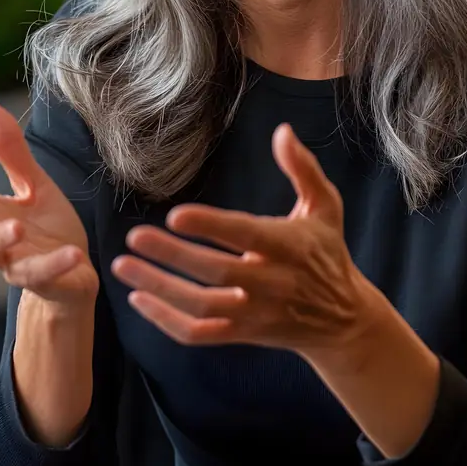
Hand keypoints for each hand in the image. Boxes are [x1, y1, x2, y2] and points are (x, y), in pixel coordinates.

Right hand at [0, 98, 98, 306]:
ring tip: (16, 228)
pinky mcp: (45, 279)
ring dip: (2, 241)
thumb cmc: (46, 229)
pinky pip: (43, 274)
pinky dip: (55, 264)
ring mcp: (16, 262)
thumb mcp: (33, 183)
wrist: (75, 274)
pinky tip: (73, 253)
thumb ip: (8, 150)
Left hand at [111, 122, 379, 360]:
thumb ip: (303, 168)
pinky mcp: (243, 334)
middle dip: (172, 256)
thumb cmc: (327, 252)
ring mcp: (256, 313)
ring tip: (123, 266)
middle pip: (216, 273)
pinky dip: (167, 322)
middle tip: (134, 237)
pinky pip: (201, 334)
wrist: (343, 320)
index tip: (174, 215)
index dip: (211, 226)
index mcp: (289, 247)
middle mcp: (272, 283)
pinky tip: (138, 299)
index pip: (245, 236)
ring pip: (202, 306)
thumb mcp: (325, 207)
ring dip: (159, 288)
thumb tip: (282, 131)